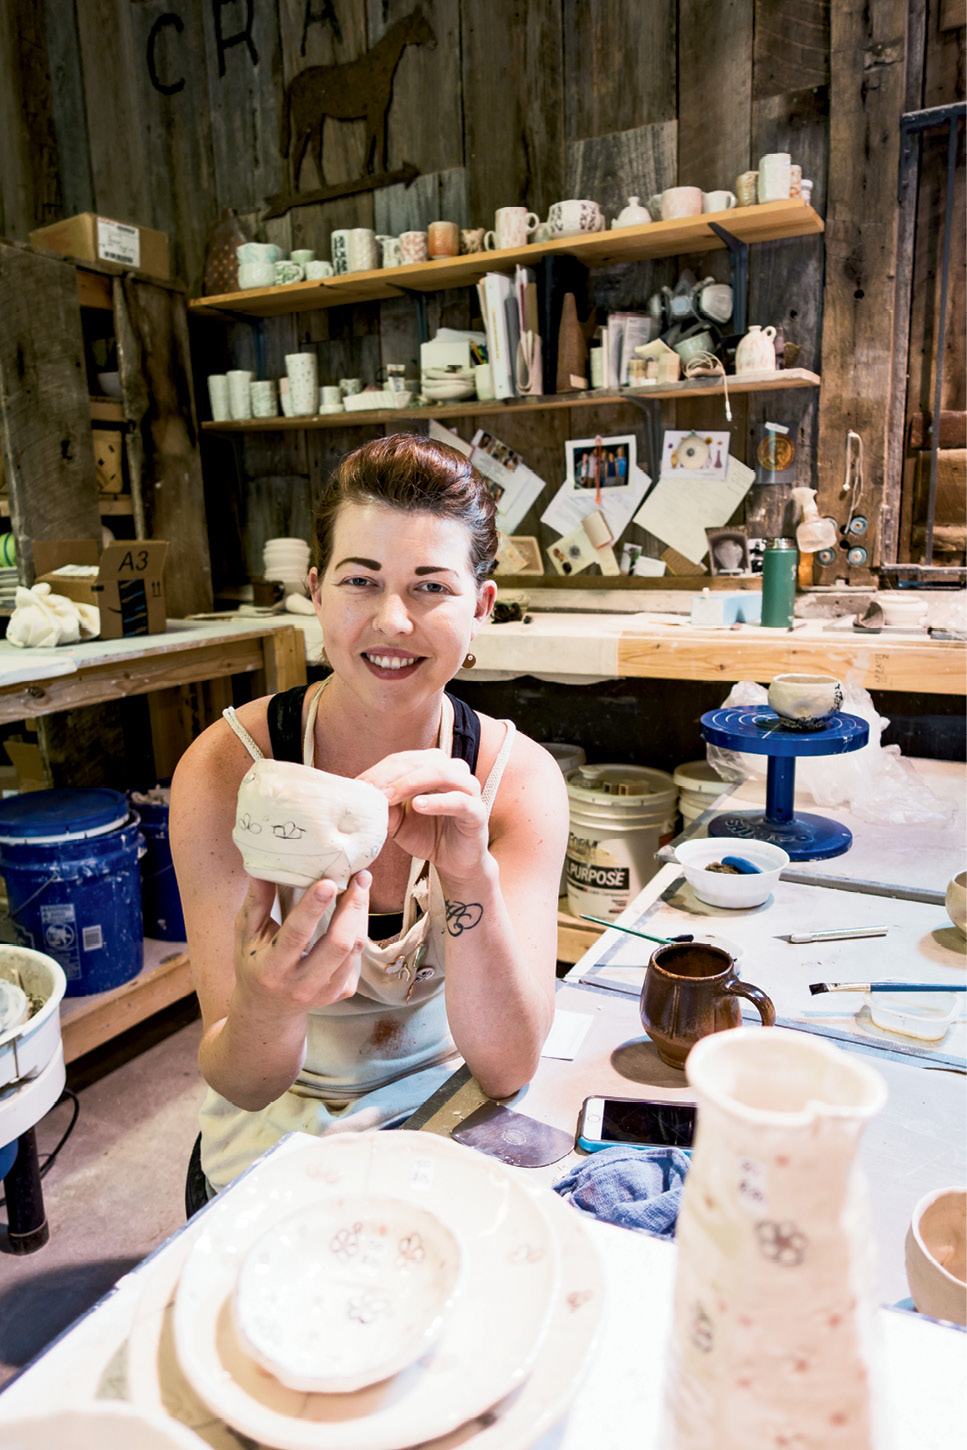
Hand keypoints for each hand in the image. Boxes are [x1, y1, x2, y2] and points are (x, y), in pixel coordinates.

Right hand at [233, 869, 370, 1016]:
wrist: (268, 1011)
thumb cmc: (254, 963)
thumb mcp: (246, 934)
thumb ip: (256, 901)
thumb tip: (262, 865)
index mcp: (272, 968)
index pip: (296, 935)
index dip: (313, 908)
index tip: (329, 881)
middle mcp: (301, 984)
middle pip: (338, 944)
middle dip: (352, 907)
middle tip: (359, 876)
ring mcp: (325, 991)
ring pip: (354, 949)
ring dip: (361, 914)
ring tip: (361, 885)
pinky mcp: (342, 992)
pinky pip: (358, 957)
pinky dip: (359, 930)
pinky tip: (356, 911)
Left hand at [358, 749, 489, 883]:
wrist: (455, 862)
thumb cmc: (428, 835)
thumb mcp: (398, 821)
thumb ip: (384, 807)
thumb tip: (363, 798)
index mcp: (433, 767)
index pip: (403, 760)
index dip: (379, 771)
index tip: (359, 786)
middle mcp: (452, 771)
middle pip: (419, 762)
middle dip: (391, 775)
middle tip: (370, 790)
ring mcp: (468, 789)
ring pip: (441, 773)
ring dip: (412, 782)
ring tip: (389, 797)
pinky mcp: (477, 811)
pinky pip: (459, 800)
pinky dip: (437, 801)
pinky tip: (419, 805)